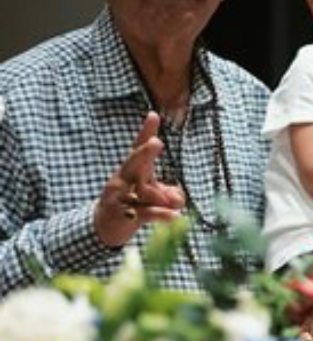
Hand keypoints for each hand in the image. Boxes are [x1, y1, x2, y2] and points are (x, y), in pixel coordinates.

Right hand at [94, 112, 185, 246]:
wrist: (106, 226)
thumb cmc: (134, 202)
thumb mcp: (154, 194)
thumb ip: (169, 193)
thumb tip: (178, 200)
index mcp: (132, 168)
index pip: (138, 147)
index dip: (146, 131)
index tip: (153, 115)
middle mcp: (123, 178)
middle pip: (134, 162)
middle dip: (144, 152)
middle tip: (156, 142)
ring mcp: (120, 196)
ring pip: (142, 190)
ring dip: (159, 195)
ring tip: (175, 203)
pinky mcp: (122, 215)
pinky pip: (145, 213)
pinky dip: (160, 215)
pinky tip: (174, 217)